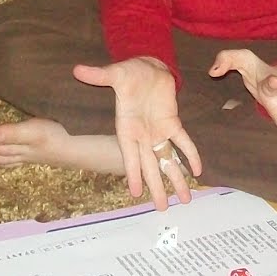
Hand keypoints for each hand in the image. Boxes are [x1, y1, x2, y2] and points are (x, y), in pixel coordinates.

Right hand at [73, 56, 198, 209]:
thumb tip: (78, 69)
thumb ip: (100, 75)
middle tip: (162, 209)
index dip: (132, 173)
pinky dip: (190, 155)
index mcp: (126, 128)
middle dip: (157, 187)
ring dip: (176, 179)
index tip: (134, 193)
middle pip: (150, 167)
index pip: (129, 156)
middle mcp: (142, 136)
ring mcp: (158, 131)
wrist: (147, 66)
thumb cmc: (129, 72)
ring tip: (185, 198)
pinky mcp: (172, 123)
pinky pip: (183, 142)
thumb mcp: (115, 74)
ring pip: (167, 160)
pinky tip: (197, 170)